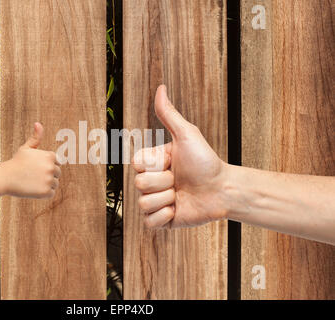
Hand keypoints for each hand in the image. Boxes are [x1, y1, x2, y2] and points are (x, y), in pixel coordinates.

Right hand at [1, 122, 60, 198]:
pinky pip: (51, 193)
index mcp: (50, 156)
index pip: (58, 162)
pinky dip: (44, 193)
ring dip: (46, 184)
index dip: (46, 165)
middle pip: (57, 173)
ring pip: (55, 184)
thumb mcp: (26, 148)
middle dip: (47, 175)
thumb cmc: (16, 162)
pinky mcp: (46, 192)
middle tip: (33, 175)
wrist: (5, 178)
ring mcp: (49, 180)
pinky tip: (33, 189)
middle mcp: (52, 167)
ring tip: (32, 181)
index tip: (36, 167)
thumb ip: (35, 137)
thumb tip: (38, 124)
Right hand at [133, 85, 228, 228]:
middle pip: (139, 184)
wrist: (223, 189)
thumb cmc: (206, 161)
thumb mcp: (187, 135)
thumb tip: (161, 88)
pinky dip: (165, 217)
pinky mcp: (161, 221)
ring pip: (144, 204)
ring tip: (181, 195)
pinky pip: (149, 222)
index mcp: (152, 163)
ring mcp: (155, 202)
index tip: (172, 161)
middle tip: (179, 180)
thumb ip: (169, 114)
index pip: (136, 165)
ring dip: (167, 199)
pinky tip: (178, 209)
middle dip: (164, 182)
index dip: (155, 164)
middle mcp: (151, 182)